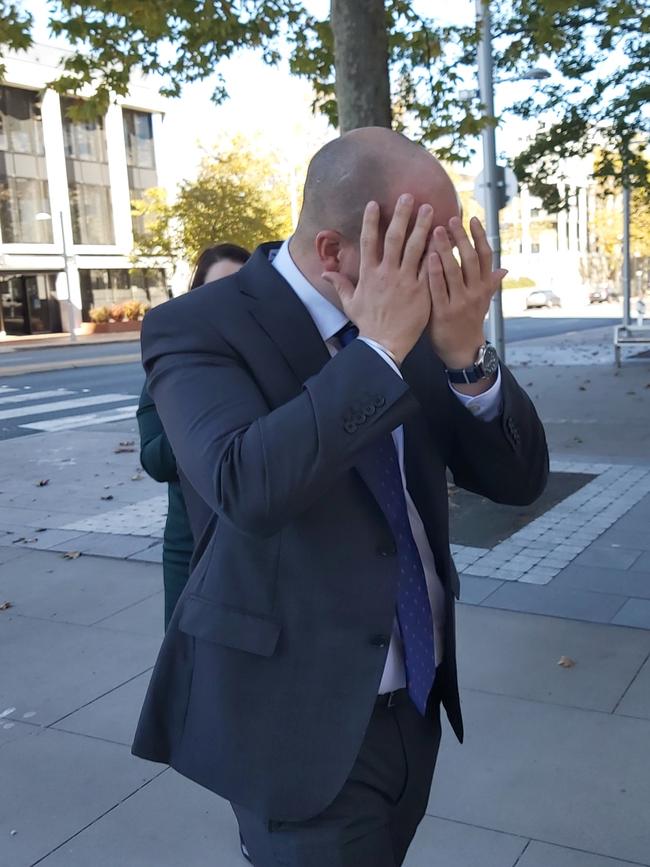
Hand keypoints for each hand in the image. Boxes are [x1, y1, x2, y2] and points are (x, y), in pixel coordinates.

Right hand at [322, 195, 432, 363]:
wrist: (384, 344)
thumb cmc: (368, 324)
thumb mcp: (350, 303)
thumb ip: (340, 284)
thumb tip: (324, 272)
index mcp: (369, 274)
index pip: (368, 241)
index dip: (370, 221)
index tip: (374, 203)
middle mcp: (387, 273)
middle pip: (394, 238)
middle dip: (401, 215)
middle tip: (409, 196)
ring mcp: (405, 281)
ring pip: (415, 248)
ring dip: (422, 226)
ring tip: (430, 209)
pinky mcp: (421, 291)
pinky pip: (429, 267)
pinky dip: (436, 251)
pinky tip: (443, 237)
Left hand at [427, 216, 506, 369]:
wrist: (461, 351)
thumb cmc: (468, 322)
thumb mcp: (483, 302)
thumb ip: (490, 284)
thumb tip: (505, 269)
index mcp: (485, 287)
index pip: (486, 256)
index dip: (480, 236)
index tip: (473, 218)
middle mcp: (475, 292)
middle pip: (471, 259)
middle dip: (461, 238)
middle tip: (450, 219)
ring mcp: (460, 302)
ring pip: (455, 271)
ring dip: (446, 249)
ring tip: (436, 230)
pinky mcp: (444, 313)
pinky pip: (438, 288)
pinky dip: (434, 271)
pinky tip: (428, 256)